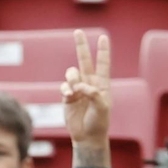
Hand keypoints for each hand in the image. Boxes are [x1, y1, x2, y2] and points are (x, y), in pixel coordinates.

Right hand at [62, 30, 111, 146]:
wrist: (87, 136)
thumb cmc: (99, 122)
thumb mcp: (103, 107)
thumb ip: (94, 93)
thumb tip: (80, 85)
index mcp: (102, 84)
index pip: (103, 63)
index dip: (103, 50)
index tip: (103, 37)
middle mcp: (89, 83)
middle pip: (84, 60)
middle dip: (81, 45)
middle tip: (77, 31)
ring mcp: (77, 89)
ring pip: (71, 74)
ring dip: (73, 79)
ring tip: (75, 91)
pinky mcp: (67, 97)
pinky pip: (64, 86)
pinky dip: (66, 90)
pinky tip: (69, 96)